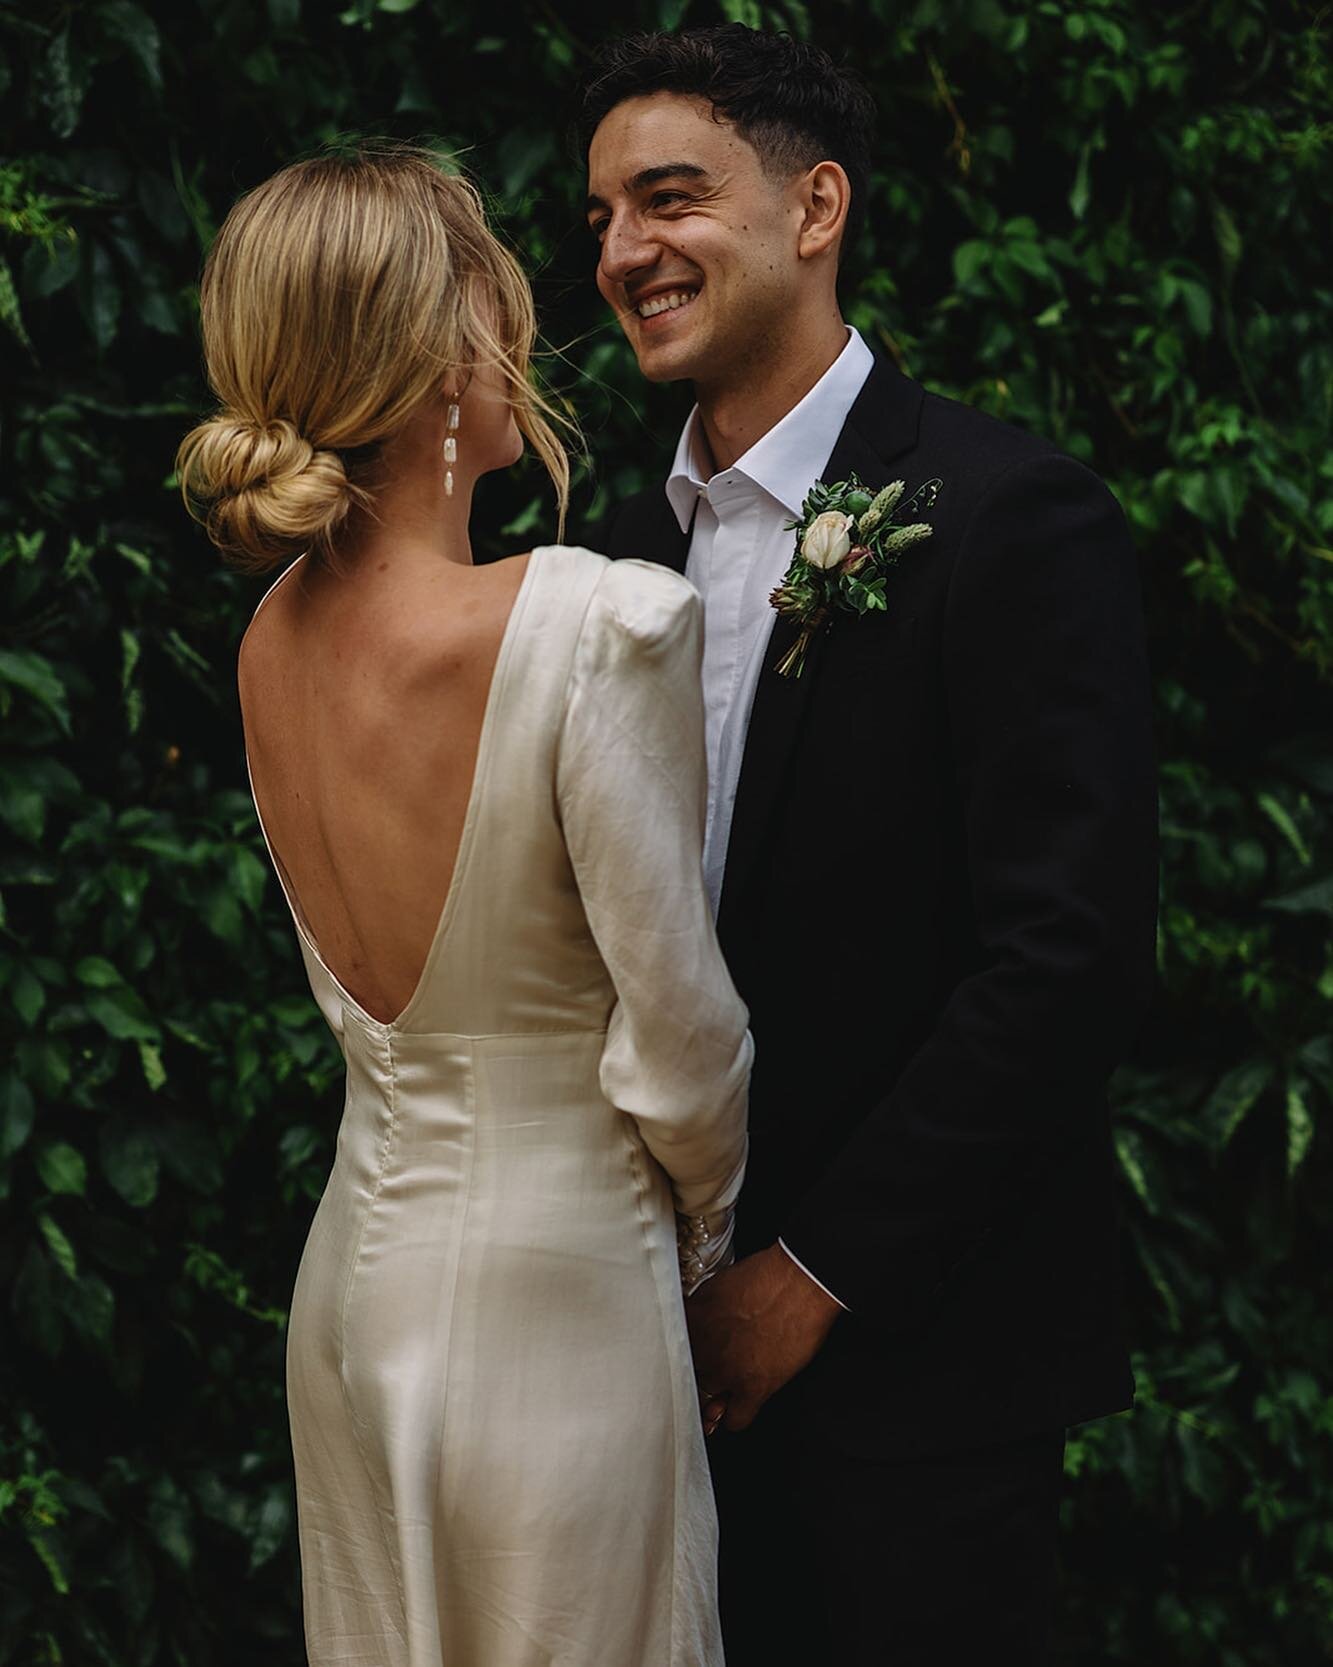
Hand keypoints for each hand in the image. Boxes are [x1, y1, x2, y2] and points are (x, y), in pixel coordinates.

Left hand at [685, 1243, 841, 1431]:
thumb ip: (698, 1309)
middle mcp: (703, 1349)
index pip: (666, 1349)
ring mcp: (726, 1371)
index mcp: (690, 1321)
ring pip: (705, 1400)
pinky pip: (735, 1420)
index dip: (673, 1356)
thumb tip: (695, 1322)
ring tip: (715, 1394)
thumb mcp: (716, 1285)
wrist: (799, 1281)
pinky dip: (732, 1418)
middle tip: (702, 1373)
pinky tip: (732, 1411)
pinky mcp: (754, 1387)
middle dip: (693, 1374)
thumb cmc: (763, 1275)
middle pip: (685, 1376)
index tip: (677, 1360)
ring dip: (710, 1398)